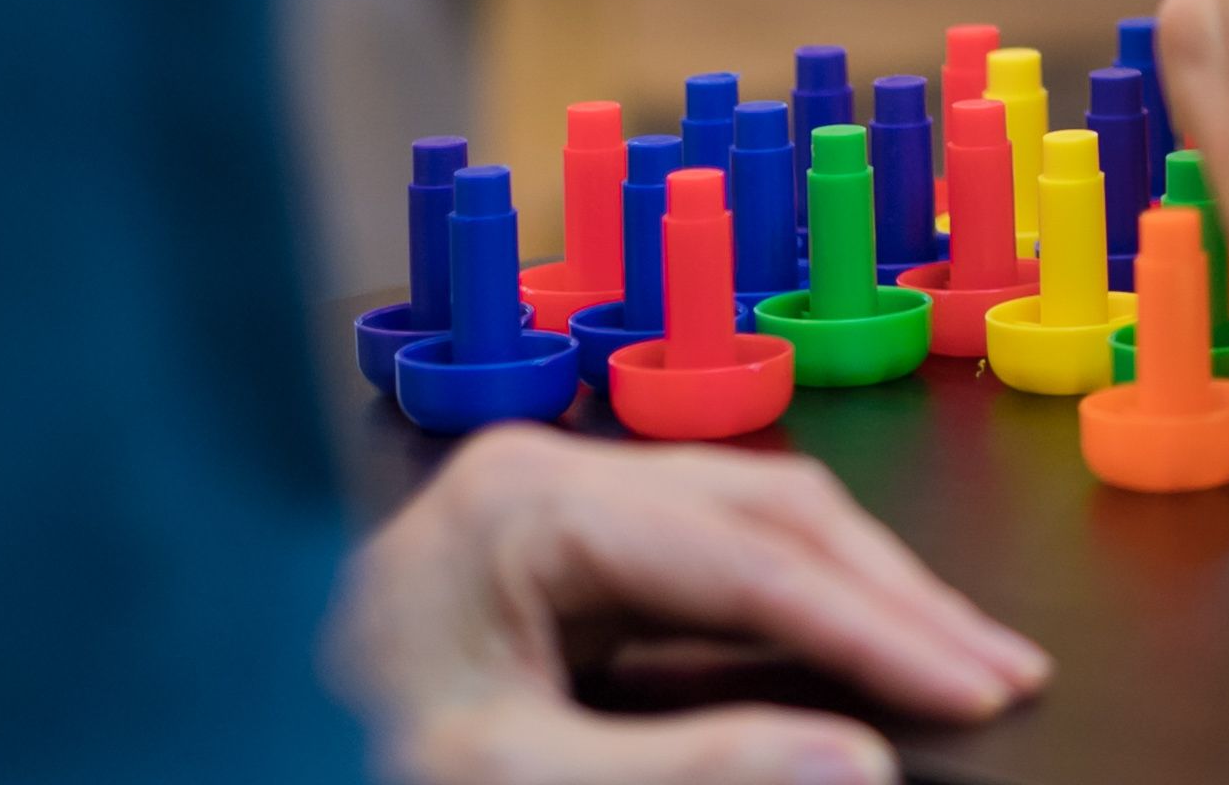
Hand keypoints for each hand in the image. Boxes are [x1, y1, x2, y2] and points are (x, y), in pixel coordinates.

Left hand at [329, 426, 1049, 783]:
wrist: (225, 754)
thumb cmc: (332, 757)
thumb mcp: (510, 783)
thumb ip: (688, 772)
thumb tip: (857, 767)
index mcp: (523, 504)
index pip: (750, 558)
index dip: (881, 628)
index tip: (981, 686)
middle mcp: (547, 474)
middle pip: (773, 514)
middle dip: (896, 598)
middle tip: (1002, 672)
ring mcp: (554, 509)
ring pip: (756, 529)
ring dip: (862, 601)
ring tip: (963, 662)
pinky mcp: (560, 563)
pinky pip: (710, 572)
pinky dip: (796, 619)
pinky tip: (867, 655)